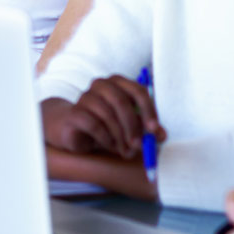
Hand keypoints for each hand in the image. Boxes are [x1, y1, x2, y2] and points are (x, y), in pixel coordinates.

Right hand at [42, 76, 164, 157]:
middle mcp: (101, 85)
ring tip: (125, 150)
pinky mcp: (75, 113)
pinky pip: (94, 125)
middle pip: (122, 102)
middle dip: (133, 126)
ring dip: (120, 137)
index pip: (138, 90)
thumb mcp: (129, 126)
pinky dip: (106, 139)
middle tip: (139, 146)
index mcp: (118, 83)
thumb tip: (161, 136)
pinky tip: (109, 145)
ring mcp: (85, 97)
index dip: (149, 110)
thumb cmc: (105, 124)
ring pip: (108, 115)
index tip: (154, 130)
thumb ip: (145, 128)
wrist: (72, 127)